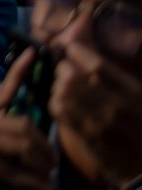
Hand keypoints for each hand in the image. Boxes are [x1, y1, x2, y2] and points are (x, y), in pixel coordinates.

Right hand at [0, 49, 56, 189]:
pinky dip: (36, 183)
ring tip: (46, 176)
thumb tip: (30, 129)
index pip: (3, 90)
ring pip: (26, 146)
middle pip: (25, 126)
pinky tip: (43, 189)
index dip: (20, 71)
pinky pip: (19, 171)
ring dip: (42, 165)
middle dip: (45, 147)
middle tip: (51, 164)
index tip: (34, 52)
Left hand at [49, 41, 141, 188]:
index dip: (78, 52)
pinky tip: (63, 104)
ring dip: (58, 87)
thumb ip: (114, 77)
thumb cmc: (141, 126)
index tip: (71, 50)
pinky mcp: (87, 139)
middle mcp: (117, 107)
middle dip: (64, 70)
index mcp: (134, 93)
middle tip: (65, 72)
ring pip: (62, 94)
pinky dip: (57, 104)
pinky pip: (60, 114)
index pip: (97, 65)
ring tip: (63, 89)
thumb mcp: (139, 97)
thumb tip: (82, 52)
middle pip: (73, 77)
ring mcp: (100, 124)